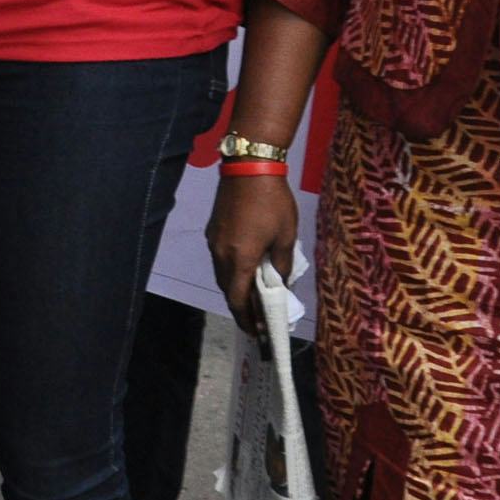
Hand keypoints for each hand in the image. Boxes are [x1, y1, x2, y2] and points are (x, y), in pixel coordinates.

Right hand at [205, 171, 299, 336]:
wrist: (249, 168)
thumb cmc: (273, 203)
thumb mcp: (286, 236)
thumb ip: (283, 265)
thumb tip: (281, 284)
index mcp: (240, 259)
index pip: (239, 299)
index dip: (246, 318)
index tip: (255, 331)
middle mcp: (221, 254)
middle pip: (227, 289)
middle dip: (241, 307)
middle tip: (256, 318)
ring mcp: (214, 242)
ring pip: (222, 275)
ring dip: (235, 288)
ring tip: (252, 296)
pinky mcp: (213, 231)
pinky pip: (220, 259)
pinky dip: (231, 271)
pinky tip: (244, 269)